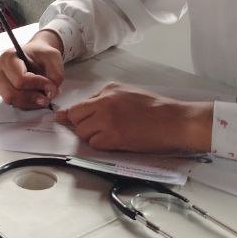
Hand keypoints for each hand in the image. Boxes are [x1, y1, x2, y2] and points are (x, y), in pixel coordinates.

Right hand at [0, 31, 64, 109]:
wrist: (35, 54)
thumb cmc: (41, 54)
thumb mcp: (53, 57)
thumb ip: (56, 75)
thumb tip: (50, 93)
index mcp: (9, 58)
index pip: (20, 79)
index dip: (38, 85)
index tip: (51, 86)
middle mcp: (0, 71)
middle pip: (12, 93)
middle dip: (33, 97)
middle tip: (48, 96)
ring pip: (13, 101)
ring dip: (31, 102)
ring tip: (43, 95)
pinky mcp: (3, 92)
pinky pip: (15, 104)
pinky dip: (28, 104)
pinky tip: (36, 96)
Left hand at [56, 82, 213, 152]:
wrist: (173, 120)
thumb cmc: (154, 107)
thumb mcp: (127, 93)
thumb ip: (105, 98)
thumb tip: (86, 108)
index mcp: (107, 92)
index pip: (78, 105)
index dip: (70, 116)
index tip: (63, 120)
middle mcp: (104, 104)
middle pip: (76, 119)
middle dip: (81, 127)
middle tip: (94, 130)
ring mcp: (108, 121)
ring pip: (83, 133)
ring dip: (92, 137)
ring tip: (109, 136)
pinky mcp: (114, 138)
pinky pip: (95, 144)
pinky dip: (101, 145)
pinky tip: (115, 142)